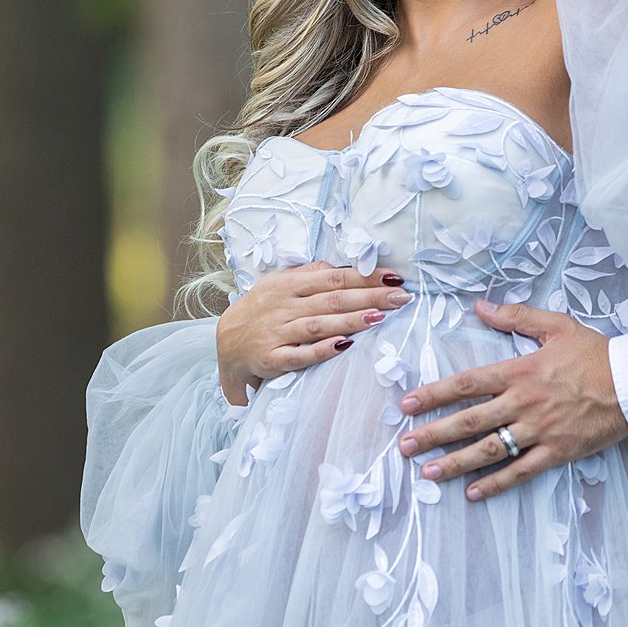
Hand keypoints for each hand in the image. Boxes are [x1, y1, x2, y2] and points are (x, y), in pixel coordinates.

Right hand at [215, 261, 410, 406]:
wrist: (225, 343)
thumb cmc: (262, 310)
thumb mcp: (281, 284)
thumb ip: (311, 275)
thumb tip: (343, 266)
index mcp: (290, 284)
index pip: (335, 277)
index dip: (367, 277)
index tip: (396, 278)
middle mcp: (284, 306)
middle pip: (333, 299)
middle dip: (370, 298)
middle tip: (402, 298)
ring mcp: (277, 333)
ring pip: (319, 324)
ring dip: (351, 321)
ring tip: (380, 318)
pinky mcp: (271, 359)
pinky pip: (299, 355)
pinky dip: (321, 350)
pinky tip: (344, 346)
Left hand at [396, 300, 627, 497]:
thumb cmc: (596, 353)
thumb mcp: (557, 325)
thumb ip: (516, 316)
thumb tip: (481, 306)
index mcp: (520, 371)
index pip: (466, 384)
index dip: (433, 395)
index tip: (406, 405)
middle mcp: (523, 403)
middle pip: (469, 421)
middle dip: (433, 434)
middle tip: (404, 447)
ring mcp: (539, 430)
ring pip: (489, 450)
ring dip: (455, 463)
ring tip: (428, 473)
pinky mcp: (557, 452)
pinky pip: (521, 472)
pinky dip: (496, 484)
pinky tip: (473, 493)